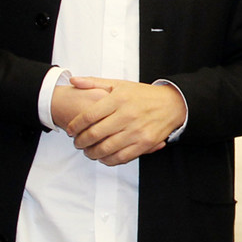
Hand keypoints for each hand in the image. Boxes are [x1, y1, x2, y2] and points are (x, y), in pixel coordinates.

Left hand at [56, 77, 185, 165]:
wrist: (172, 104)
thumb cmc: (143, 95)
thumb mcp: (119, 84)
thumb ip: (94, 82)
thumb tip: (73, 80)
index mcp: (118, 99)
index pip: (89, 115)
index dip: (75, 125)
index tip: (69, 130)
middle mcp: (127, 115)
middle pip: (95, 134)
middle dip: (81, 142)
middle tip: (77, 143)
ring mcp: (136, 131)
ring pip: (106, 148)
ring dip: (92, 153)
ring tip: (88, 151)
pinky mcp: (145, 143)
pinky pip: (121, 157)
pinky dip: (108, 160)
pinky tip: (103, 157)